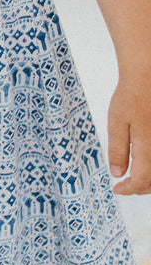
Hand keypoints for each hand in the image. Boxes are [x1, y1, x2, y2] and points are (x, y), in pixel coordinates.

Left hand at [106, 72, 150, 193]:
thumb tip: (118, 174)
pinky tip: (146, 163)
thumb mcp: (117, 122)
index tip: (117, 189)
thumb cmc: (131, 96)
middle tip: (125, 185)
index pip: (142, 181)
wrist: (148, 75)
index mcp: (148, 147)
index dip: (129, 189)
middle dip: (141, 187)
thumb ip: (117, 150)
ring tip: (136, 177)